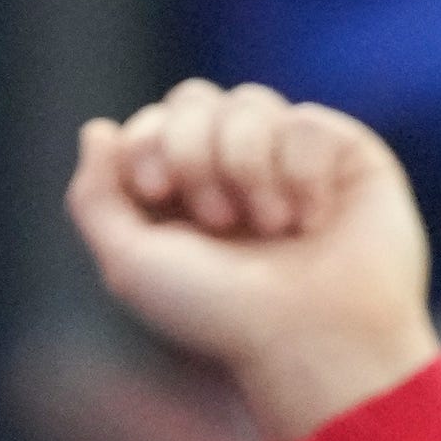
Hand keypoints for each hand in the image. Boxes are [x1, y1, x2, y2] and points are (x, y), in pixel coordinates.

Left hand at [67, 81, 437, 440]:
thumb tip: (98, 129)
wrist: (314, 342)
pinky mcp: (346, 156)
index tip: (158, 191)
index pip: (154, 122)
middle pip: (194, 98)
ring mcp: (293, 161)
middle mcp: (239, 173)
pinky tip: (313, 221)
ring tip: (272, 228)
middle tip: (217, 218)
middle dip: (193, 150)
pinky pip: (305, 121)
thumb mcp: (132, 266)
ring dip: (246, 165)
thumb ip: (94, 199)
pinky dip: (300, 173)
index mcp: (187, 196)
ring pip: (249, 101)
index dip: (148, 142)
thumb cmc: (224, 317)